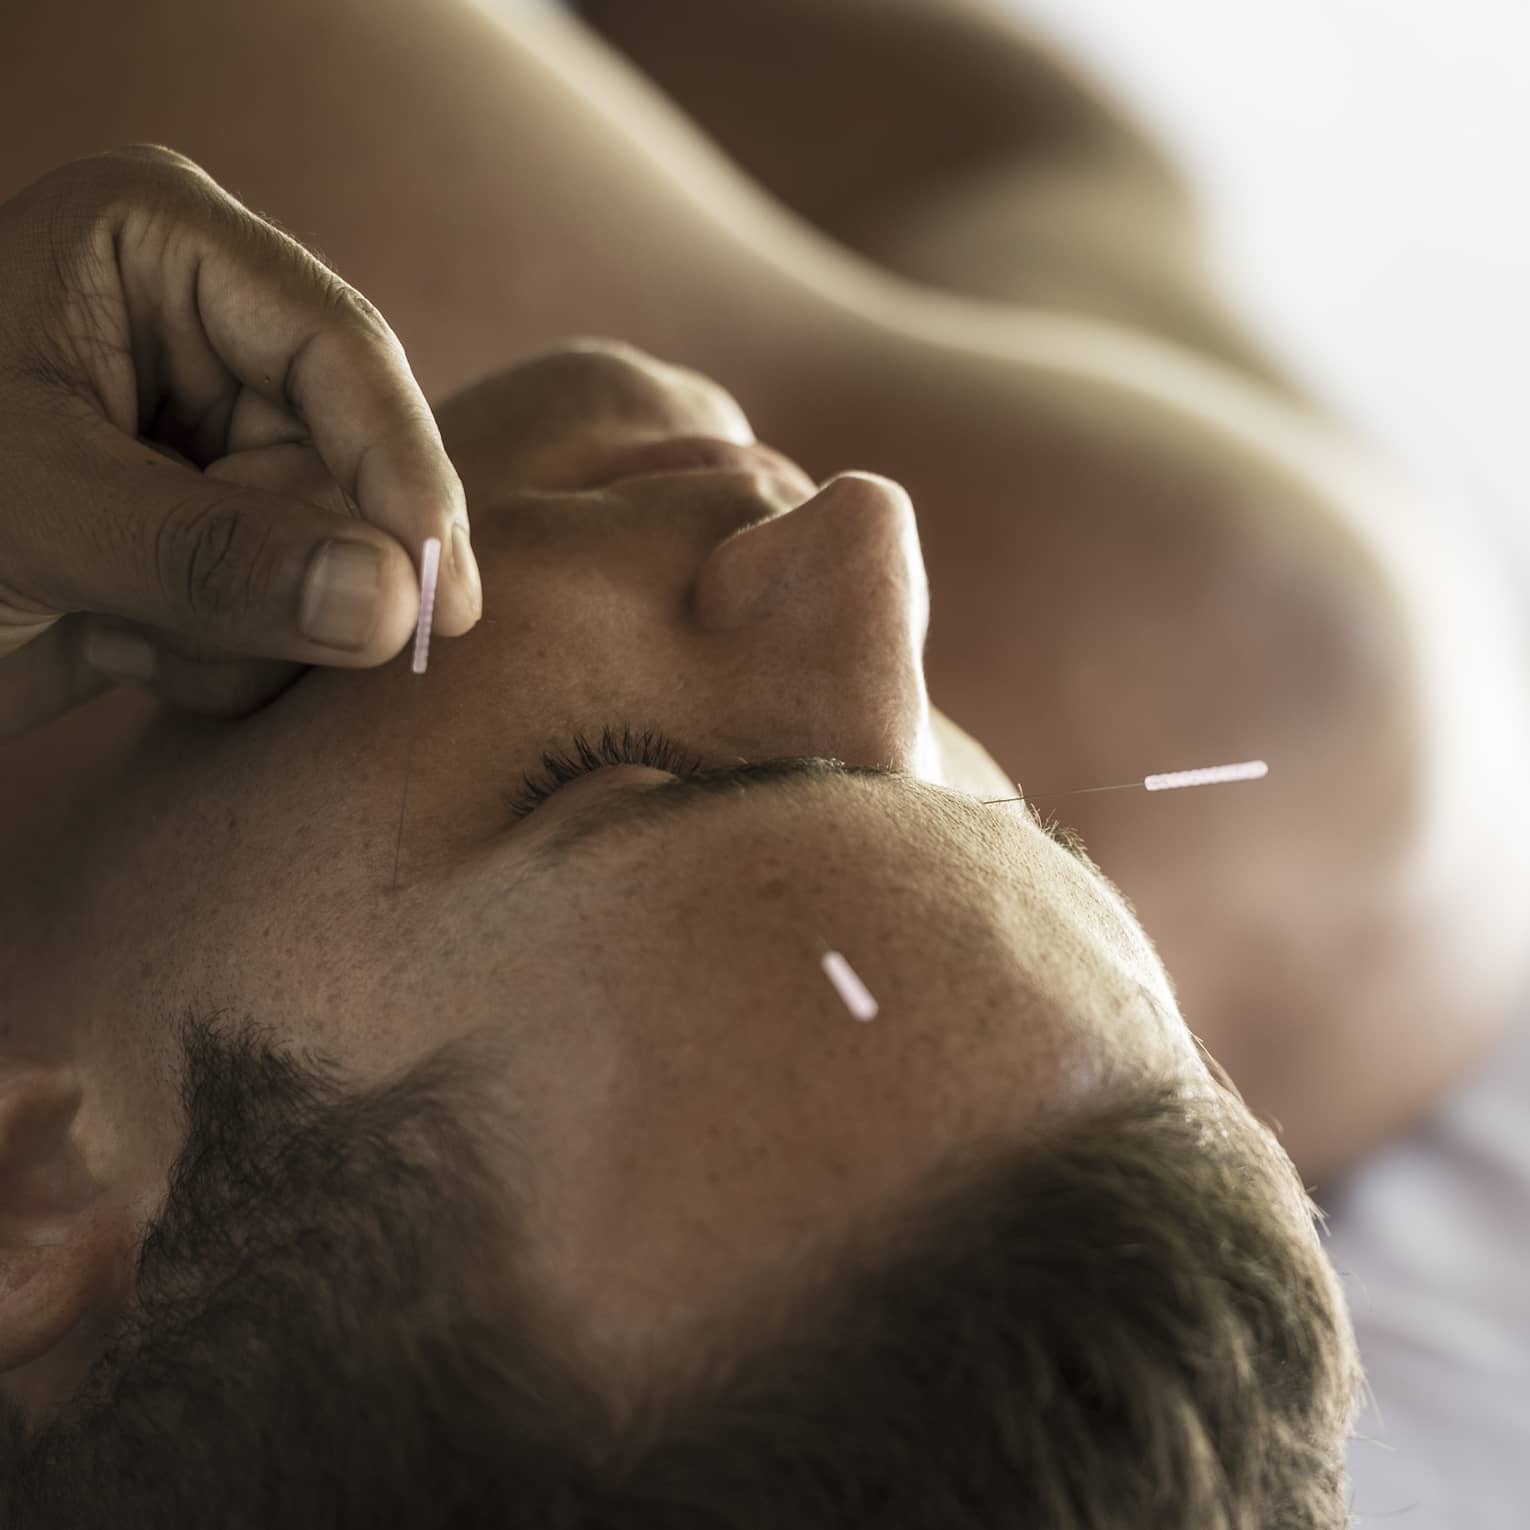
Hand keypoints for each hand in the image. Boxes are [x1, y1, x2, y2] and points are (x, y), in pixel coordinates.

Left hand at [0, 144, 482, 738]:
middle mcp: (204, 335)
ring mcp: (209, 441)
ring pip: (332, 554)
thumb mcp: (31, 513)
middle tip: (193, 636)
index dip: (403, 473)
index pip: (339, 348)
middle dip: (292, 568)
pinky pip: (292, 610)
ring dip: (241, 632)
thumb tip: (398, 607)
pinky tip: (116, 650)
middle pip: (349, 464)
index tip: (441, 598)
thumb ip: (212, 558)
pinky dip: (221, 662)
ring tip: (120, 639)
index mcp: (159, 250)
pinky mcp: (208, 536)